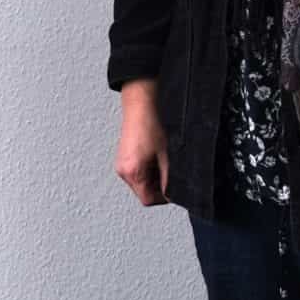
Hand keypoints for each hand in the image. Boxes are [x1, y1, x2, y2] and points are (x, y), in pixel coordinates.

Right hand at [116, 80, 173, 206]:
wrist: (143, 100)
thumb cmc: (153, 122)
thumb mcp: (169, 155)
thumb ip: (172, 179)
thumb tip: (176, 193)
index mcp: (132, 172)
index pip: (149, 200)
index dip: (165, 197)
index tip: (178, 188)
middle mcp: (123, 170)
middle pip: (145, 192)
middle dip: (161, 186)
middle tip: (174, 172)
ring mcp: (122, 163)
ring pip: (142, 181)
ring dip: (156, 176)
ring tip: (166, 159)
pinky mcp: (125, 156)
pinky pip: (139, 171)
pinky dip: (150, 168)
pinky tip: (159, 154)